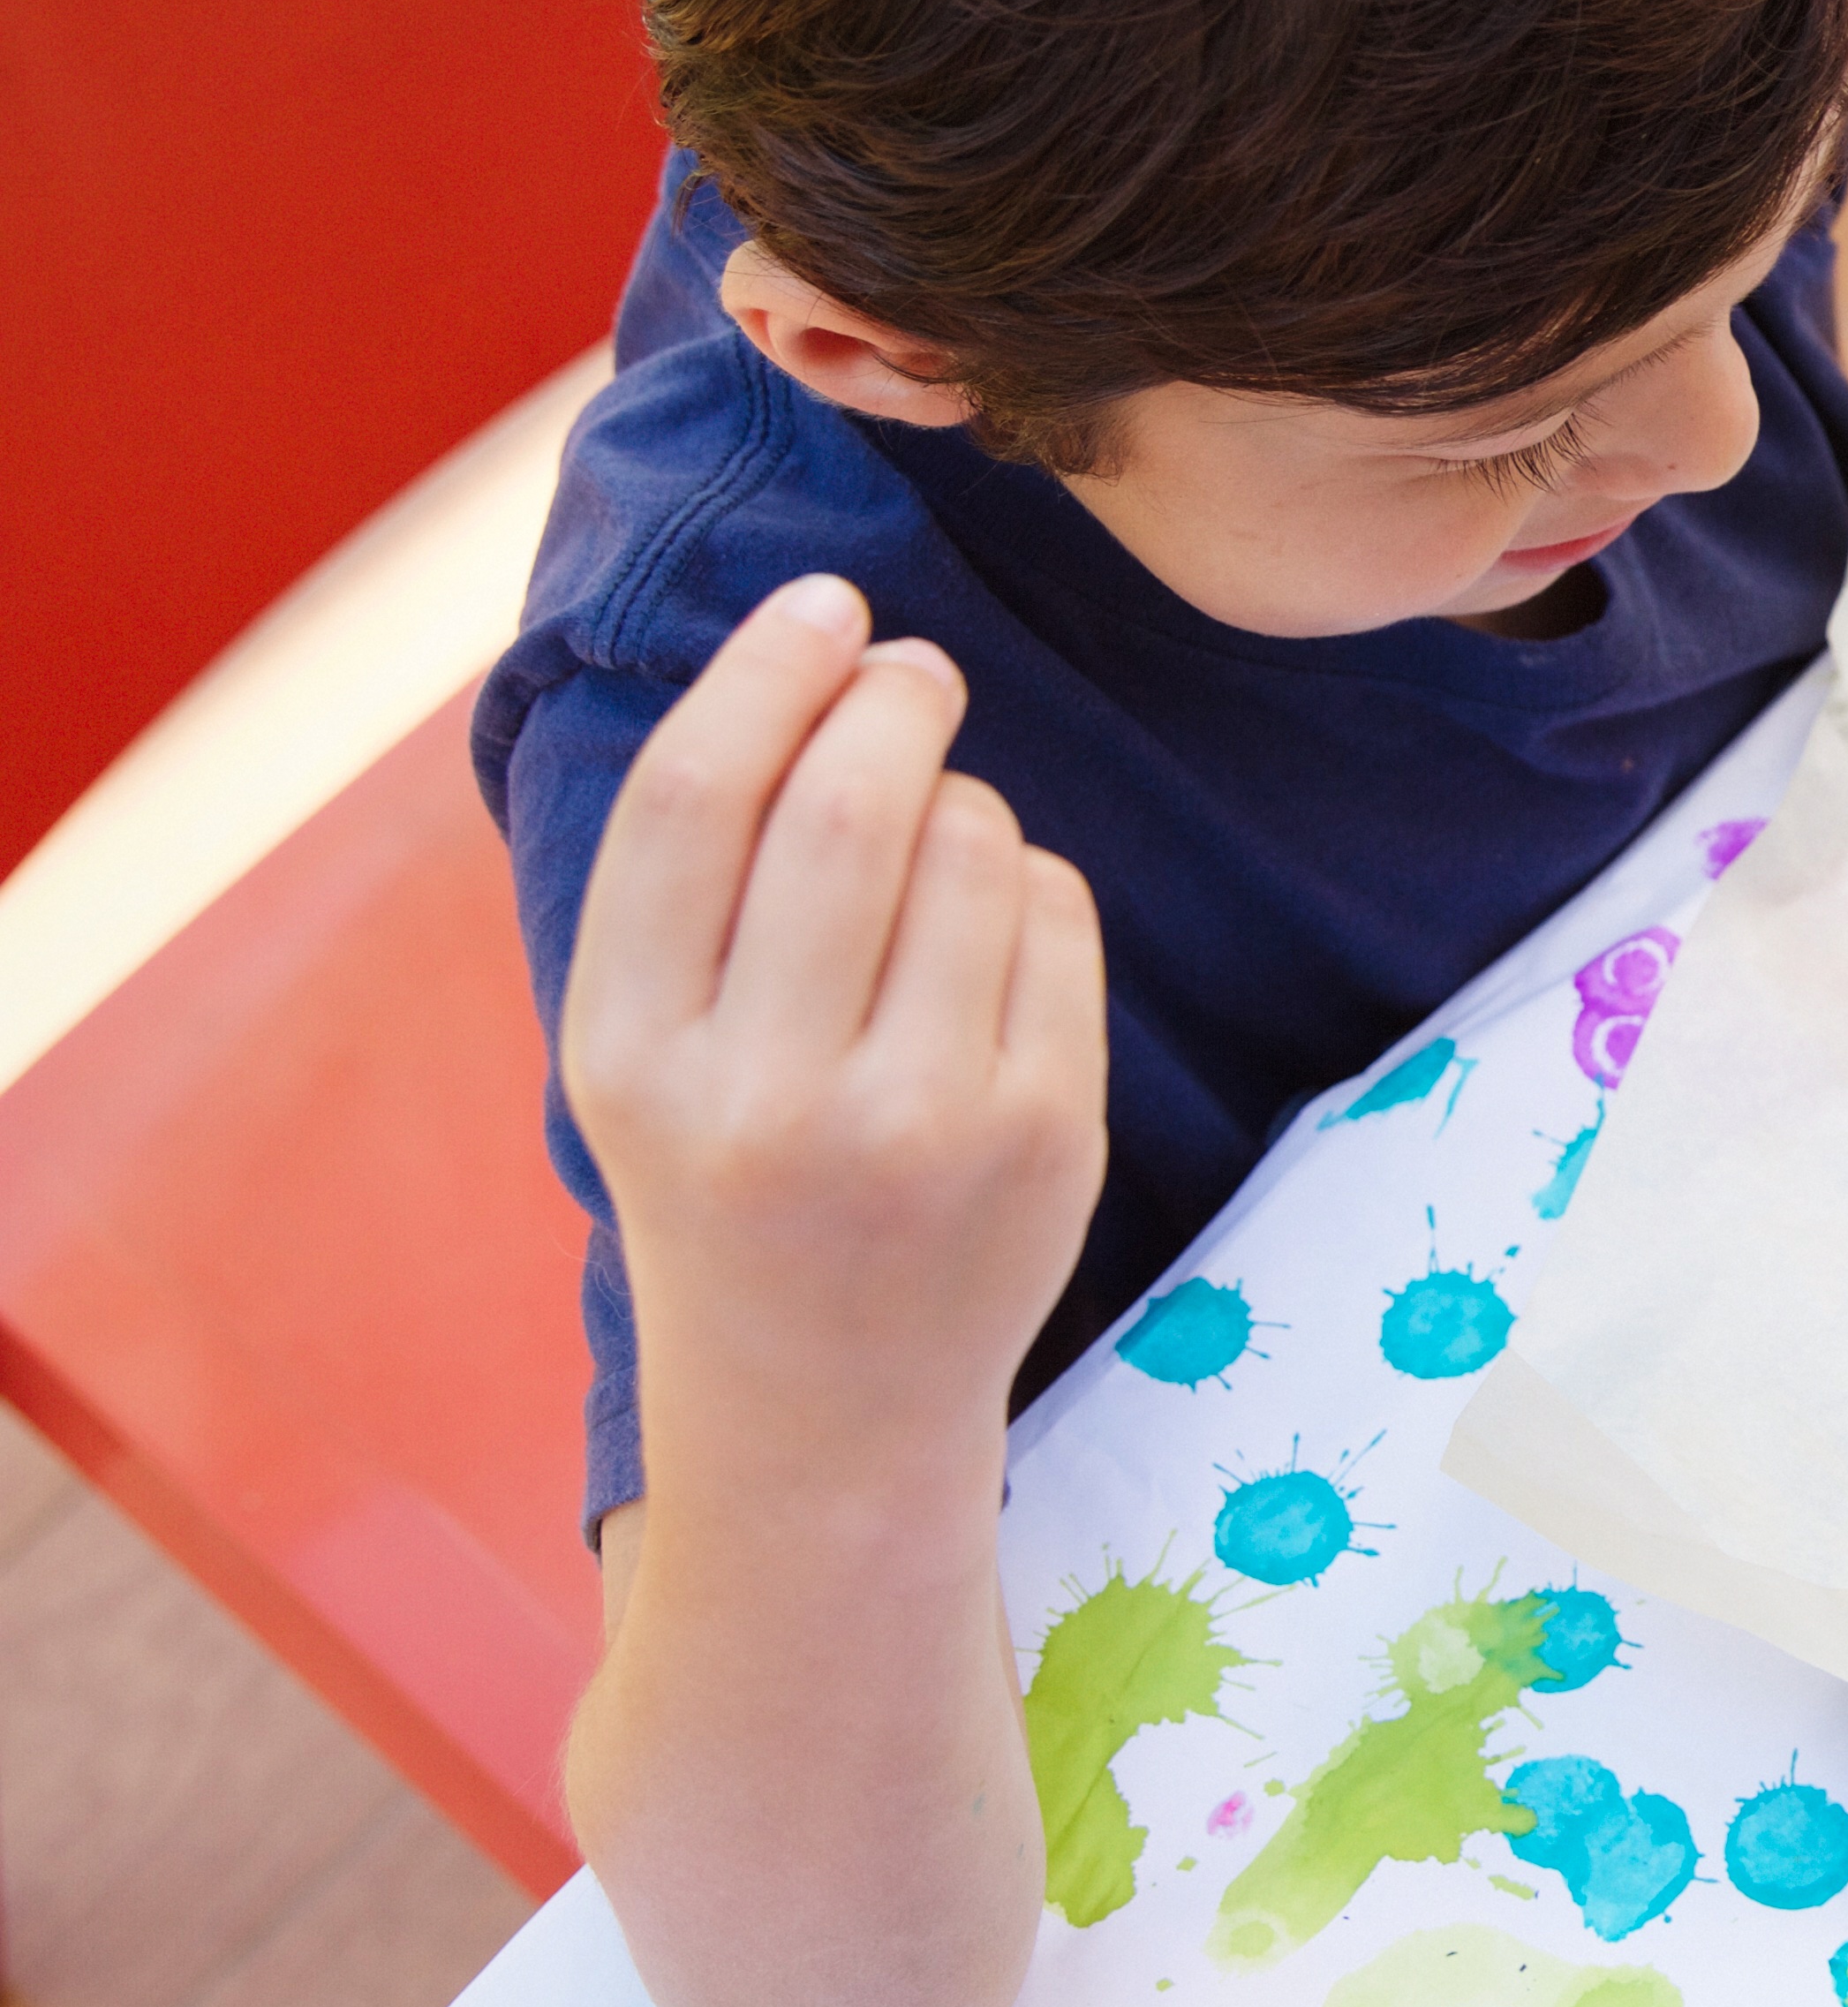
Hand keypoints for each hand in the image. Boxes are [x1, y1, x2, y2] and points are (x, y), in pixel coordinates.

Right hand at [560, 573, 1107, 1481]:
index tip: (823, 603)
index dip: (764, 672)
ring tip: (931, 846)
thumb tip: (819, 645)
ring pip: (973, 843)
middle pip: (847, 803)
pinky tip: (987, 945)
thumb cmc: (727, 1178)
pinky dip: (1029, 888)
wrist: (825, 1403)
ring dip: (962, 800)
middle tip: (910, 670)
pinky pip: (1056, 915)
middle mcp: (769, 1097)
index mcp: (632, 1060)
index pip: (694, 803)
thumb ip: (693, 880)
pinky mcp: (1045, 1137)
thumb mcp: (644, 1052)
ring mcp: (920, 1124)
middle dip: (891, 699)